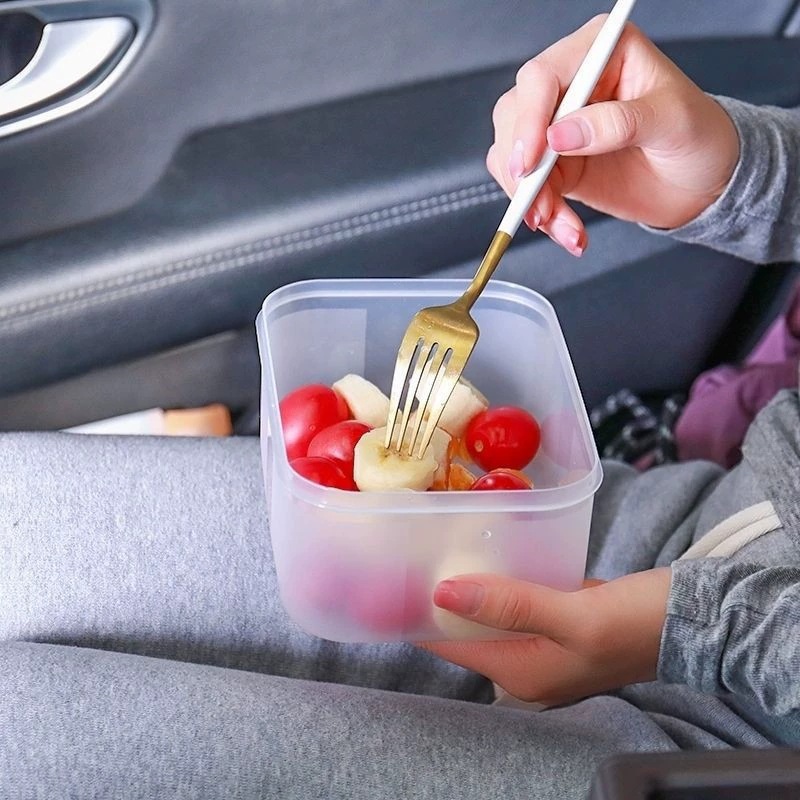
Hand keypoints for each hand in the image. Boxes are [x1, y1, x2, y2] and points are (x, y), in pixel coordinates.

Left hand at [420, 568, 670, 705]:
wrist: (694, 618)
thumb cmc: (637, 622)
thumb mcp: (572, 614)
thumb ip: (509, 604)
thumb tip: (442, 592)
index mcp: (521, 672)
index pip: (450, 645)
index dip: (417, 615)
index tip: (391, 579)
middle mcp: (526, 664)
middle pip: (465, 629)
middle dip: (438, 596)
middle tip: (412, 550)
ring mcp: (544, 642)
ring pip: (490, 612)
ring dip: (469, 584)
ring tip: (439, 543)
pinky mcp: (560, 619)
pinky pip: (516, 600)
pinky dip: (501, 579)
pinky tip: (490, 548)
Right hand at [489, 17, 739, 254]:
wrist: (703, 183)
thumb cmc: (699, 137)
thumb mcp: (672, 121)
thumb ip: (619, 122)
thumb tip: (561, 135)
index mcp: (601, 53)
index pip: (543, 76)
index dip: (530, 119)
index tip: (532, 161)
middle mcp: (571, 84)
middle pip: (514, 115)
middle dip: (521, 167)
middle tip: (537, 203)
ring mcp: (557, 126)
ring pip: (511, 156)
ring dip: (528, 197)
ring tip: (560, 224)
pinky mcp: (553, 164)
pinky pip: (525, 187)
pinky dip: (537, 212)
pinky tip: (564, 228)